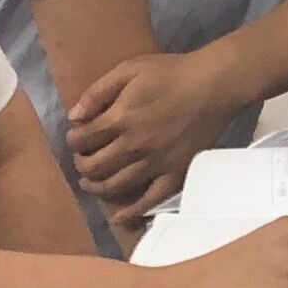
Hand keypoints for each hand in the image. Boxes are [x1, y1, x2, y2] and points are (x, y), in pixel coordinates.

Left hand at [69, 48, 242, 215]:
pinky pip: (150, 200)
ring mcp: (154, 164)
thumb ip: (98, 92)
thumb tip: (73, 116)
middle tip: (82, 160)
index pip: (83, 138)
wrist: (214, 85)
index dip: (73, 139)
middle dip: (81, 164)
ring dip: (96, 187)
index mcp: (120, 118)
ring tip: (90, 183)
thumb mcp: (129, 69)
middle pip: (95, 165)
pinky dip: (132, 212)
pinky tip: (119, 218)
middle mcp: (133, 146)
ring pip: (116, 185)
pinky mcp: (175, 175)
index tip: (75, 137)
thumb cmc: (171, 72)